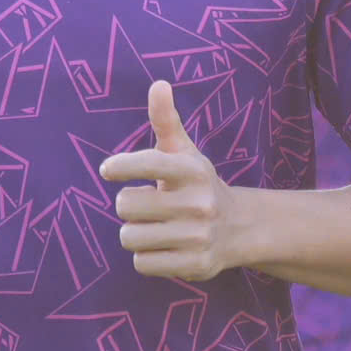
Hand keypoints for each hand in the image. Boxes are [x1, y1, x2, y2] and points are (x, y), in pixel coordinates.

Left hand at [101, 82, 237, 281]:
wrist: (241, 229)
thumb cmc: (197, 184)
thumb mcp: (184, 151)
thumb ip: (165, 119)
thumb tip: (159, 84)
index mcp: (192, 170)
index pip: (147, 164)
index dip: (121, 167)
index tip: (109, 171)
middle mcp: (199, 204)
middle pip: (125, 206)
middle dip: (129, 206)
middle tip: (148, 205)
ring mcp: (199, 237)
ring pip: (129, 237)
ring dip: (135, 233)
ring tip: (157, 227)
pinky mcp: (196, 266)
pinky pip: (142, 263)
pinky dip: (145, 257)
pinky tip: (165, 247)